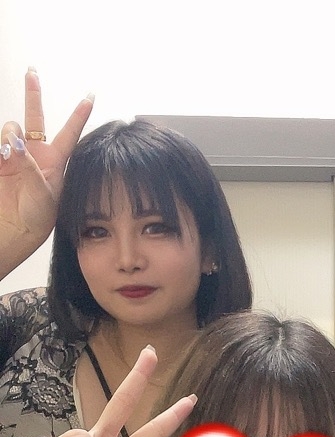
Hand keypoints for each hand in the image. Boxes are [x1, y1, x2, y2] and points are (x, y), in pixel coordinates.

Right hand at [0, 70, 92, 274]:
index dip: (79, 115)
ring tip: (10, 154)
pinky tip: (2, 156)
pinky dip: (0, 147)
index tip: (91, 96)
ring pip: (10, 130)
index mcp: (55, 162)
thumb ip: (28, 164)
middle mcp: (36, 154)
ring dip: (10, 136)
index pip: (70, 133)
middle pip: (35, 118)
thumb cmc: (37, 219)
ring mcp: (15, 156)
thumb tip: (13, 139)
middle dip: (33, 94)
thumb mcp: (42, 193)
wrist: (15, 231)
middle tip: (32, 72)